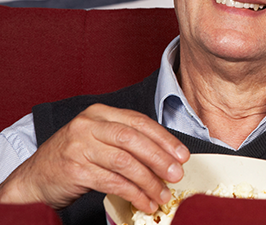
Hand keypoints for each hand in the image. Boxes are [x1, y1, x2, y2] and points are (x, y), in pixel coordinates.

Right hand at [0, 104, 188, 211]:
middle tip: (176, 173)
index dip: (164, 139)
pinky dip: (132, 193)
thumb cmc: (74, 157)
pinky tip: (143, 201)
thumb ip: (127, 141)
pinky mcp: (75, 170)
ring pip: (125, 162)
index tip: (182, 154)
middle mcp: (88, 125)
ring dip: (148, 181)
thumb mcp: (99, 139)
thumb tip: (167, 157)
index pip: (139, 122)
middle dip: (160, 158)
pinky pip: (112, 182)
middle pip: (133, 140)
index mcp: (100, 113)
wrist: (35, 177)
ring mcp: (79, 147)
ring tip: (162, 193)